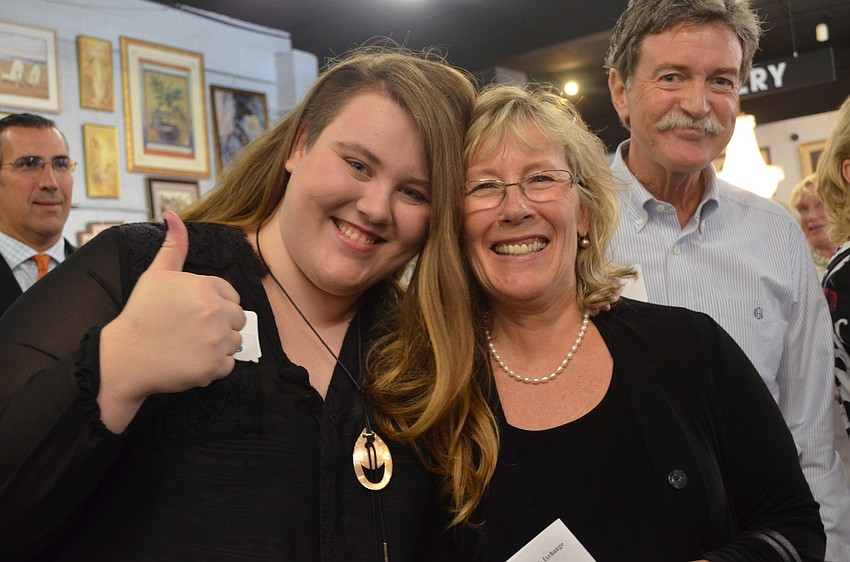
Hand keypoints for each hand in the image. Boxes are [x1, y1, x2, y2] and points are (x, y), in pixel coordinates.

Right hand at [99, 211, 245, 431]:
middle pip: (238, 319)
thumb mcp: (156, 274)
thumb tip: (172, 214)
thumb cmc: (141, 314)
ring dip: (218, 346)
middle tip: (191, 330)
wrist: (125, 357)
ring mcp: (217, 340)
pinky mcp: (214, 366)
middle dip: (220, 325)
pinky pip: (228, 365)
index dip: (214, 305)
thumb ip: (174, 246)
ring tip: (189, 345)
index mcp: (206, 287)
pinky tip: (190, 360)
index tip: (192, 313)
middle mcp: (215, 311)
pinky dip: (213, 366)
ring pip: (235, 342)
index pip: (231, 296)